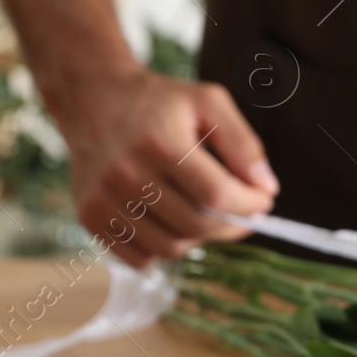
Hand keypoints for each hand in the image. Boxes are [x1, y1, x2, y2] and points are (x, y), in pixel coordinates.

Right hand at [53, 67, 278, 264]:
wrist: (93, 99)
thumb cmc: (158, 102)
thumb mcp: (208, 103)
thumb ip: (243, 143)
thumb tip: (266, 188)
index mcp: (158, 141)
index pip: (215, 194)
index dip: (249, 205)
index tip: (263, 201)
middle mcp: (126, 173)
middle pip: (195, 225)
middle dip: (231, 226)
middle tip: (242, 214)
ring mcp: (104, 199)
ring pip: (170, 247)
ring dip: (199, 238)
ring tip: (206, 215)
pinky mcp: (90, 217)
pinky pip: (140, 257)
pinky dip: (164, 249)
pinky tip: (172, 223)